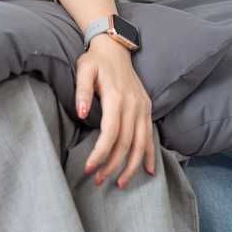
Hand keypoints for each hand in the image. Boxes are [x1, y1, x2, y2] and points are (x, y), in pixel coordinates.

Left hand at [75, 35, 154, 188]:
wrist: (115, 47)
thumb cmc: (95, 60)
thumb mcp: (83, 69)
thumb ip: (81, 91)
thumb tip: (81, 113)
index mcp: (117, 98)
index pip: (110, 134)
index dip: (100, 154)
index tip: (89, 169)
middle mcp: (134, 105)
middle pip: (126, 144)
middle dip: (112, 165)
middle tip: (99, 181)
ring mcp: (143, 108)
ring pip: (141, 144)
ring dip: (131, 166)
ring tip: (120, 183)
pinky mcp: (147, 108)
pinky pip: (150, 136)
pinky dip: (149, 154)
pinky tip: (147, 171)